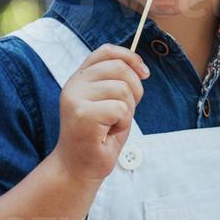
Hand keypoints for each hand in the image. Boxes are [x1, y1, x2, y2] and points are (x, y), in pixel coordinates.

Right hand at [55, 44, 149, 184]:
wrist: (78, 168)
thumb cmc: (98, 138)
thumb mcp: (110, 103)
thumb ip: (117, 82)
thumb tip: (139, 67)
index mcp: (79, 78)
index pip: (106, 51)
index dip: (130, 57)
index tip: (144, 73)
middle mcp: (74, 84)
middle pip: (119, 68)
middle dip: (135, 89)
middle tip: (126, 112)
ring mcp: (76, 98)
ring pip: (122, 89)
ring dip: (127, 111)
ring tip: (112, 125)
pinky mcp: (82, 114)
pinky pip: (120, 109)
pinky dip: (122, 123)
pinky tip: (108, 133)